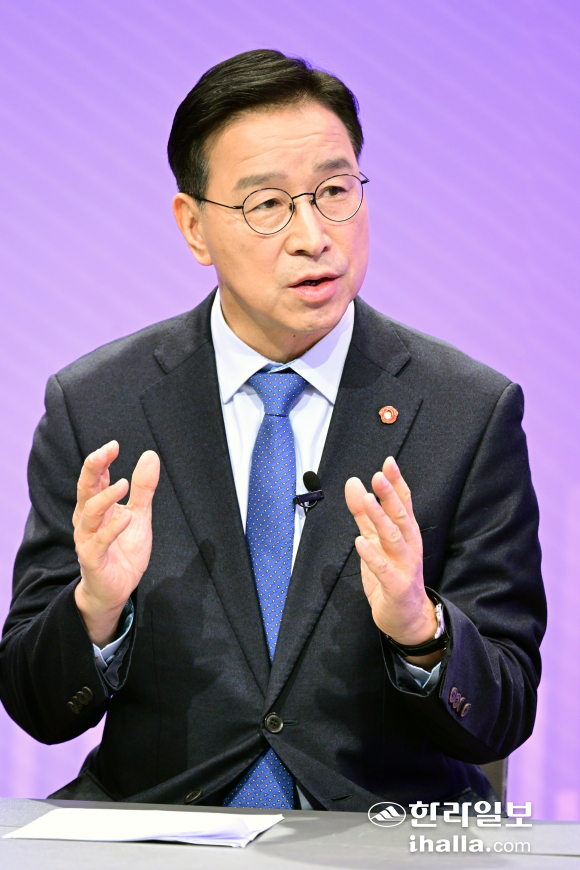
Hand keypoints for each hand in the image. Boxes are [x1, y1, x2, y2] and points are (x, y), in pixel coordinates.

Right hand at [73, 441, 159, 646]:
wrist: (118, 588)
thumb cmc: (124, 549)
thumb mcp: (140, 515)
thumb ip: (143, 488)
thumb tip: (150, 455)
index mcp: (98, 506)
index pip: (95, 477)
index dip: (102, 460)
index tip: (114, 445)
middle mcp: (88, 519)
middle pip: (85, 489)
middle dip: (93, 468)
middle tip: (107, 451)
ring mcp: (88, 538)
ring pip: (89, 512)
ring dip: (105, 496)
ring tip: (123, 484)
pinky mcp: (92, 558)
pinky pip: (98, 541)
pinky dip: (111, 528)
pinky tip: (125, 517)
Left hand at [345, 456, 440, 666]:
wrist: (407, 618)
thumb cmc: (392, 574)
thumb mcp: (374, 540)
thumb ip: (363, 513)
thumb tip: (353, 483)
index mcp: (407, 532)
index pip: (404, 502)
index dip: (397, 483)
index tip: (388, 462)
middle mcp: (409, 545)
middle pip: (401, 516)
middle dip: (390, 495)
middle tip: (379, 476)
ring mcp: (405, 565)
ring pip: (393, 538)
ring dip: (380, 519)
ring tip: (368, 501)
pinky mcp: (396, 585)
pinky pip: (383, 568)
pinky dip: (371, 555)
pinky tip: (359, 542)